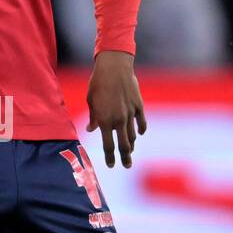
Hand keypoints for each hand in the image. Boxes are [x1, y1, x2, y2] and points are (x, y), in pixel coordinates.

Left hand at [86, 50, 146, 167]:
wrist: (114, 67)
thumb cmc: (98, 83)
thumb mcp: (91, 101)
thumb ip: (93, 118)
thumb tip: (92, 130)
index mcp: (104, 120)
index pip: (108, 146)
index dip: (110, 158)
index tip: (111, 165)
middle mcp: (118, 120)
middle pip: (123, 145)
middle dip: (125, 158)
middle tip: (126, 165)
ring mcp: (130, 113)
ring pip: (133, 135)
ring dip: (131, 145)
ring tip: (130, 151)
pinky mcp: (138, 106)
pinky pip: (141, 122)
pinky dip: (140, 130)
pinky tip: (139, 133)